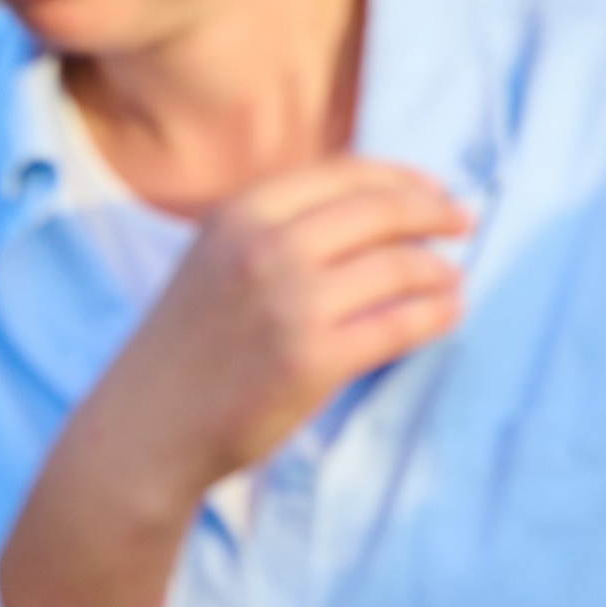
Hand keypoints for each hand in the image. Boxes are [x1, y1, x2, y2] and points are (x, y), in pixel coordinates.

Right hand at [0, 155, 465, 606]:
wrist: (143, 432)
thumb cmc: (182, 355)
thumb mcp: (213, 262)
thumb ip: (271, 231)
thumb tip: (360, 213)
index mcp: (244, 213)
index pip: (346, 174)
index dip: (401, 179)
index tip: (429, 194)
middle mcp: (268, 246)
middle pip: (380, 210)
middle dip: (433, 213)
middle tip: (462, 224)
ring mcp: (291, 303)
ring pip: (395, 265)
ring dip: (437, 269)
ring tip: (454, 279)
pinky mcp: (311, 360)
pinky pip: (395, 324)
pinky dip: (432, 314)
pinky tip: (449, 313)